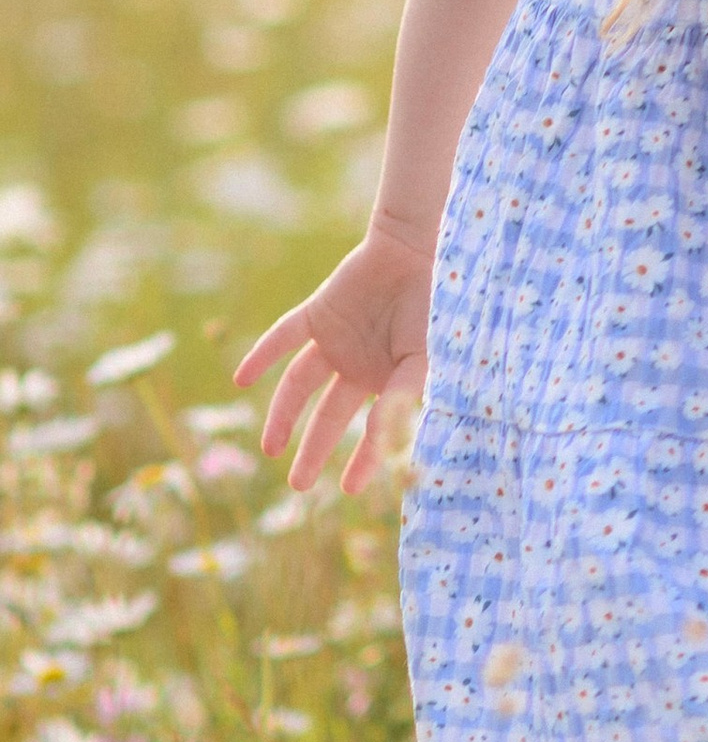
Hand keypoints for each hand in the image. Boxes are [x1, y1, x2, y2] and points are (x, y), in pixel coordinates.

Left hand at [234, 223, 436, 494]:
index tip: (348, 489)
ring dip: (283, 414)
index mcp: (387, 380)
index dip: (363, 459)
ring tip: (270, 449)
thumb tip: (384, 441)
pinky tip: (240, 380)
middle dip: (314, 450)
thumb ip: (400, 397)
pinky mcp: (317, 314)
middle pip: (328, 416)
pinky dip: (261, 356)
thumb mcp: (422, 360)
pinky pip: (283, 338)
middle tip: (298, 486)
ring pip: (300, 384)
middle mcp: (357, 366)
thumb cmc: (433, 308)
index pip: (371, 429)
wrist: (418, 252)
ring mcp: (334, 341)